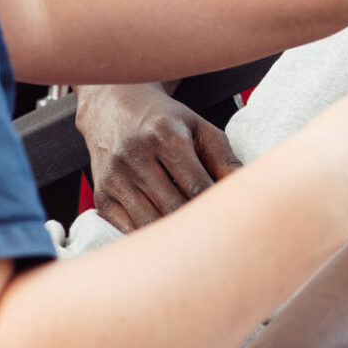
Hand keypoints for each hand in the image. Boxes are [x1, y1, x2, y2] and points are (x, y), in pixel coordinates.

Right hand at [75, 84, 241, 232]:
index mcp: (165, 136)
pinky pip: (128, 230)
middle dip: (196, 226)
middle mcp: (136, 156)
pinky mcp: (102, 196)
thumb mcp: (199, 128)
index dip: (216, 209)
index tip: (229, 220)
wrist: (113, 107)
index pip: (197, 187)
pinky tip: (164, 236)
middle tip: (215, 236)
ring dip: (173, 237)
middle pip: (174, 209)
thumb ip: (224, 159)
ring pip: (151, 224)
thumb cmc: (163, 121)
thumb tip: (245, 192)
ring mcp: (115, 178)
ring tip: (192, 240)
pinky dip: (149, 239)